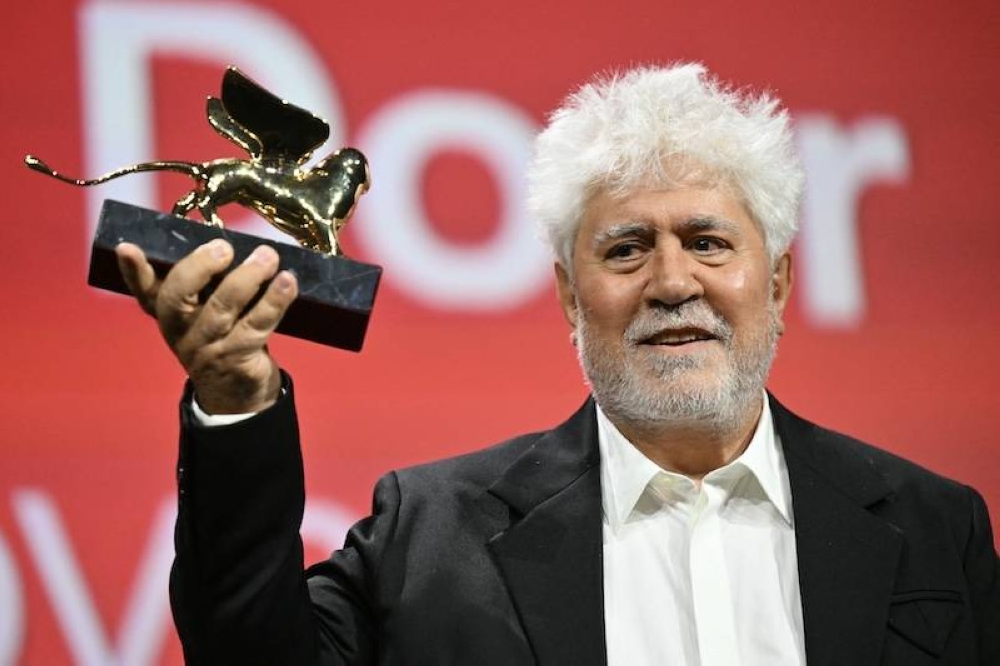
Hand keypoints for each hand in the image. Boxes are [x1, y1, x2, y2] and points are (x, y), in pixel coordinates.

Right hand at [115, 239, 297, 413]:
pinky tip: (288, 282)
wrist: (236, 397)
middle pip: (178, 297)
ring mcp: (207, 348)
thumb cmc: (222, 338)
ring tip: (267, 255)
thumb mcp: (205, 315)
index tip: (127, 247)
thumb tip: (232, 240)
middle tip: (223, 247)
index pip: (144, 292)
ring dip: (247, 277)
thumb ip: (208, 285)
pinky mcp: (237, 359)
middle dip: (199, 267)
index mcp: (169, 315)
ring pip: (222, 308)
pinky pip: (257, 325)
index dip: (133, 271)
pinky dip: (274, 301)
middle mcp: (181, 331)